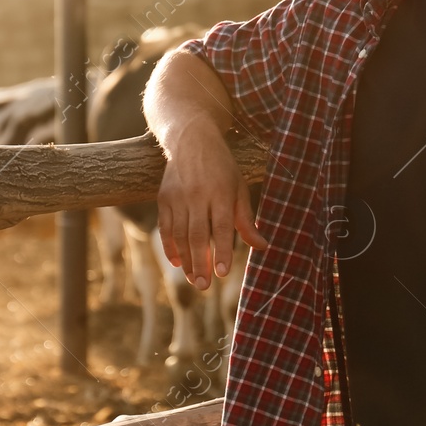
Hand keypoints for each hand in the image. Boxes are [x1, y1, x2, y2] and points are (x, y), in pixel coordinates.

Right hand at [156, 122, 267, 288]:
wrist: (191, 139)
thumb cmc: (221, 167)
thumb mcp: (239, 188)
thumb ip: (246, 220)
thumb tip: (262, 247)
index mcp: (220, 192)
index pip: (221, 227)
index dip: (221, 250)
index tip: (222, 272)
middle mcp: (197, 195)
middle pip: (196, 234)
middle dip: (200, 262)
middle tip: (204, 286)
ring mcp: (177, 196)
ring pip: (179, 234)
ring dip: (186, 259)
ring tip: (194, 279)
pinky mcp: (163, 198)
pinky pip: (165, 227)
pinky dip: (170, 246)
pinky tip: (177, 263)